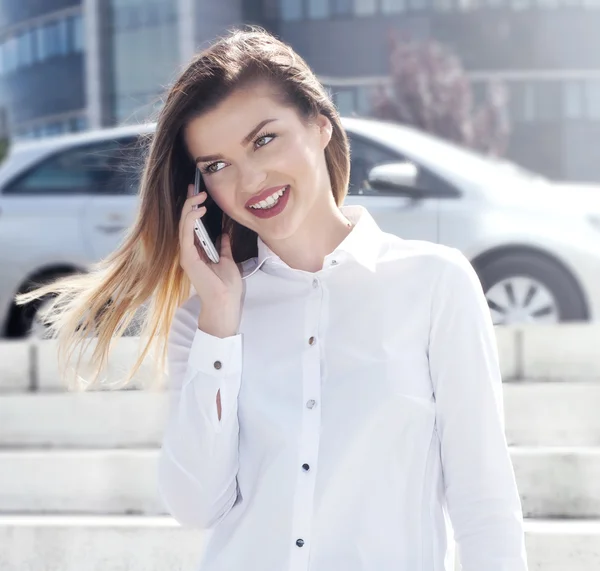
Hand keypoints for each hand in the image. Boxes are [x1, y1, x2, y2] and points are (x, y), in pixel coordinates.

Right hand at [178, 184, 242, 335]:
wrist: (226, 302)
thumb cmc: (227, 286)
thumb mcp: (228, 260)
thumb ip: (223, 247)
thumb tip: (223, 234)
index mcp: (197, 252)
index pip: (192, 225)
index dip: (194, 208)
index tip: (199, 193)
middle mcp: (189, 252)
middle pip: (186, 222)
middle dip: (190, 203)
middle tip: (195, 187)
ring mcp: (187, 255)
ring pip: (183, 225)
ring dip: (190, 208)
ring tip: (199, 195)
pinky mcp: (188, 258)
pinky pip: (186, 234)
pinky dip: (191, 219)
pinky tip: (198, 209)